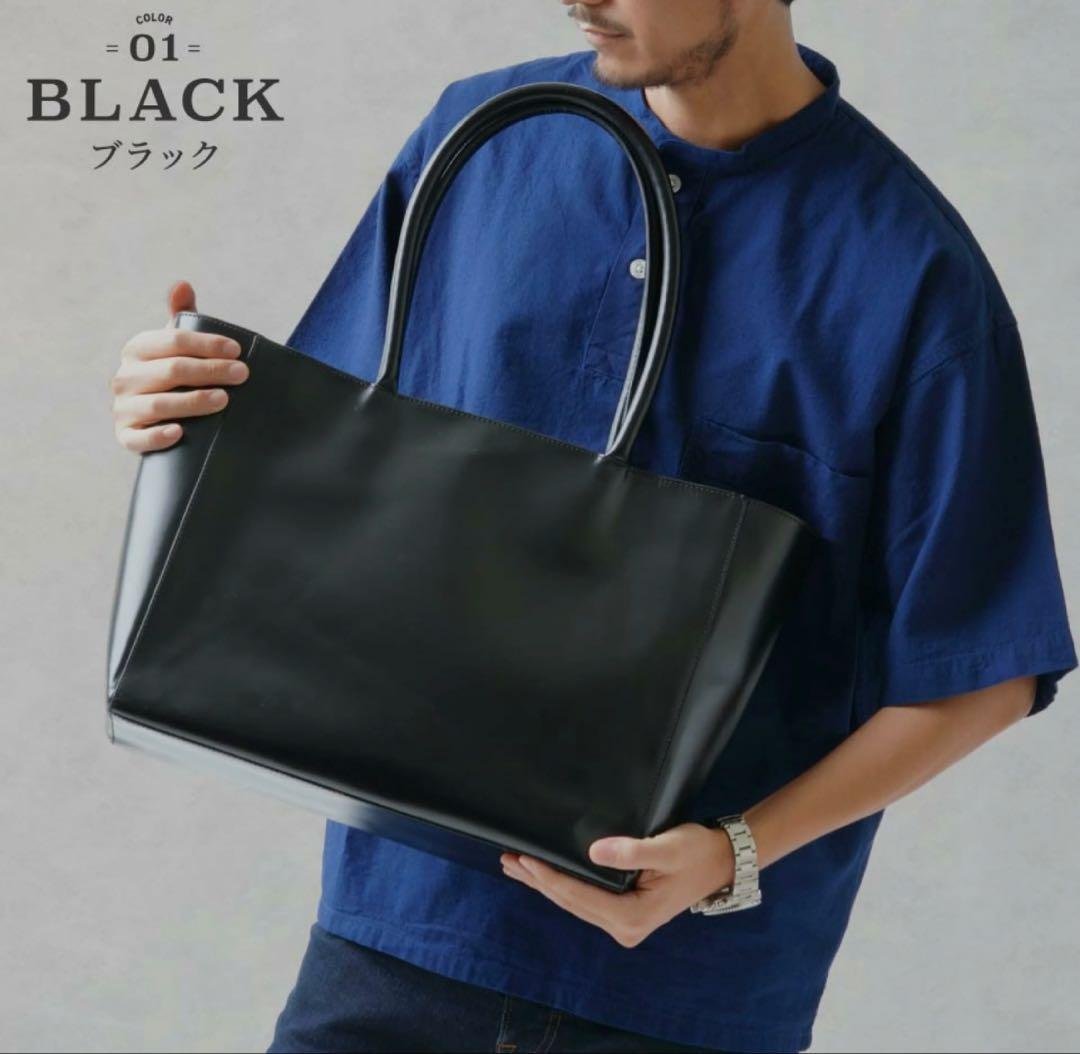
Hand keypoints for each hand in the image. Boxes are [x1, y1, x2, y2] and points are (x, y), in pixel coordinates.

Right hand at [110, 279, 249, 452]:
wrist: (157, 417)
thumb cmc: (174, 375)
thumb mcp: (176, 345)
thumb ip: (182, 317)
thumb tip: (182, 284)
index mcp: (137, 349)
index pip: (173, 342)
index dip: (207, 344)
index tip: (238, 350)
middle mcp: (124, 377)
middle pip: (171, 370)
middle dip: (210, 371)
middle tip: (243, 375)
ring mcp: (124, 408)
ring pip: (158, 404)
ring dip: (192, 402)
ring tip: (224, 400)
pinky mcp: (126, 436)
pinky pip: (139, 439)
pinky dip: (158, 436)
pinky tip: (180, 433)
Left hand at [499, 822, 734, 947]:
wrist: (720, 862)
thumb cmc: (695, 852)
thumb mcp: (666, 848)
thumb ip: (631, 851)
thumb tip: (593, 852)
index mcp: (630, 916)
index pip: (577, 895)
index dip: (547, 876)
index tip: (523, 858)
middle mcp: (624, 927)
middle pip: (570, 902)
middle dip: (538, 880)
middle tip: (508, 859)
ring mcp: (623, 924)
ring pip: (574, 903)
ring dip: (545, 884)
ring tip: (516, 866)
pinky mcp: (624, 914)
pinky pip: (585, 901)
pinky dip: (563, 886)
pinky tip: (545, 877)